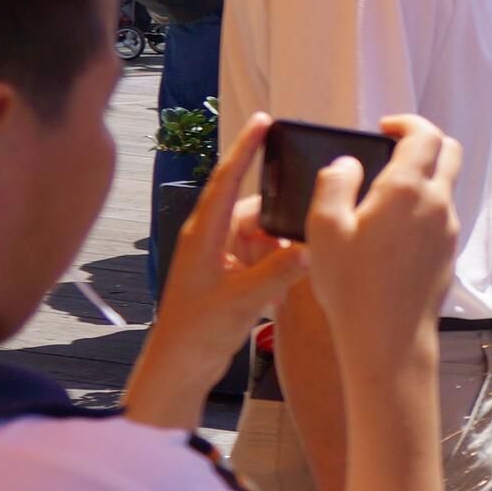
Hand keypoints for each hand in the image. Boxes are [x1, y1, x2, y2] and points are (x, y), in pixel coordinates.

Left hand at [131, 115, 306, 422]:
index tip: (264, 121)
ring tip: (305, 257)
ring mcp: (220, 260)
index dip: (246, 149)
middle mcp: (210, 241)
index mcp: (204, 236)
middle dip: (282, 215)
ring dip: (281, 246)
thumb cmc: (196, 333)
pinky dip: (278, 264)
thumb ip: (278, 272)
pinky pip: (262, 258)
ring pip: (261, 236)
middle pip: (254, 210)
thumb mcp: (242, 300)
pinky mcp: (229, 278)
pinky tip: (292, 282)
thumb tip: (311, 247)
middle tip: (313, 213)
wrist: (178, 369)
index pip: (227, 180)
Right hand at [303, 116, 461, 367]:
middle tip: (389, 149)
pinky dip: (424, 203)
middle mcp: (438, 203)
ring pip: (447, 184)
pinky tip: (392, 225)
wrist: (389, 339)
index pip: (426, 135)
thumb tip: (349, 164)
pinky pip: (441, 214)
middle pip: (450, 152)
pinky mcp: (448, 253)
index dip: (406, 123)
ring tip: (383, 190)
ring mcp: (448, 229)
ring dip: (424, 175)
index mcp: (408, 189)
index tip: (382, 128)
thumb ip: (335, 184)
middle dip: (424, 141)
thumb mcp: (324, 229)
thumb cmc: (351, 285)